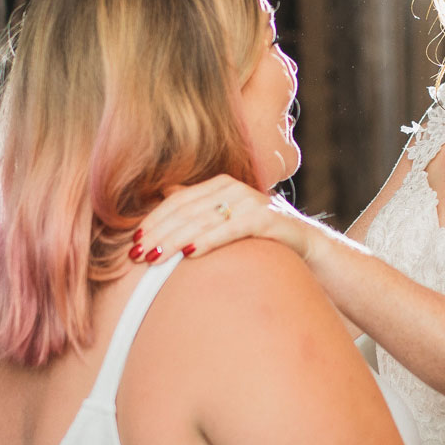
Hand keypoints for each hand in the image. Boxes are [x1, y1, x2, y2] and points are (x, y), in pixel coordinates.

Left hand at [133, 174, 317, 262]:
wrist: (311, 249)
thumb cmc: (263, 239)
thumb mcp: (228, 222)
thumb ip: (199, 208)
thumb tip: (164, 194)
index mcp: (220, 186)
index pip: (177, 201)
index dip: (154, 221)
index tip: (133, 242)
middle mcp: (235, 188)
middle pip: (186, 211)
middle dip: (159, 234)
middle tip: (137, 255)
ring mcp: (253, 201)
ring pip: (204, 220)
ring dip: (176, 240)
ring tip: (155, 258)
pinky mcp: (270, 219)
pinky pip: (232, 229)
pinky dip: (209, 241)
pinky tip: (191, 254)